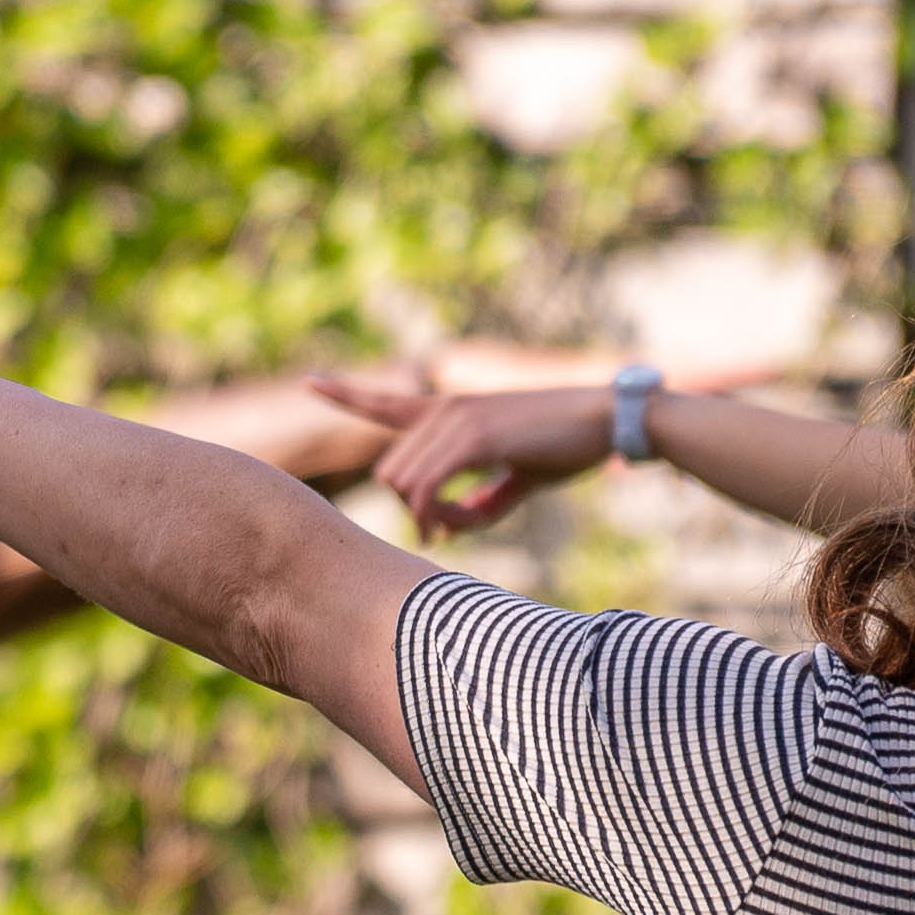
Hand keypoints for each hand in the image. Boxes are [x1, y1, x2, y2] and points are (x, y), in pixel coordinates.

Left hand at [315, 362, 619, 538]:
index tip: (310, 381)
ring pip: (401, 483)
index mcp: (449, 413)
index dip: (344, 393)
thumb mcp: (515, 478)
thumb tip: (449, 527)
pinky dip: (430, 516)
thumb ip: (478, 502)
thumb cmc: (564, 447)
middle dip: (407, 511)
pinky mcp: (472, 438)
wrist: (605, 420)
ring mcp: (455, 421)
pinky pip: (425, 487)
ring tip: (456, 530)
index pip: (384, 402)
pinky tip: (447, 530)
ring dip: (422, 519)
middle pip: (389, 472)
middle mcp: (443, 410)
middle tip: (442, 534)